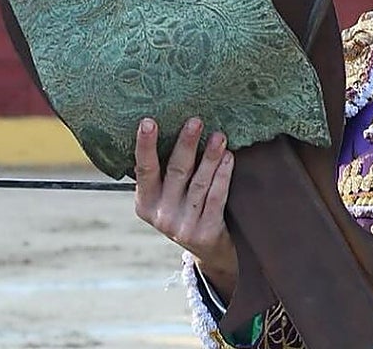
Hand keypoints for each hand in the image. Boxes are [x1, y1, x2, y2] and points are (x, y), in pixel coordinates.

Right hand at [134, 117, 237, 296]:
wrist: (209, 251)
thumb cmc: (185, 211)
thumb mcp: (165, 198)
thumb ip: (164, 173)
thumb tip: (172, 125)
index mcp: (145, 203)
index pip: (143, 170)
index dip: (145, 146)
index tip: (148, 122)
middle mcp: (161, 215)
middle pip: (175, 172)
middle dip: (186, 144)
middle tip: (195, 121)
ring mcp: (183, 226)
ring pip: (199, 183)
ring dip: (210, 157)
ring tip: (219, 136)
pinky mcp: (205, 231)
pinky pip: (216, 197)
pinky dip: (223, 176)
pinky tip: (229, 158)